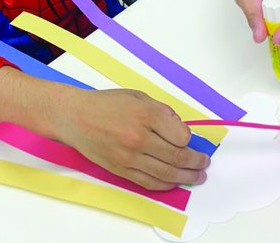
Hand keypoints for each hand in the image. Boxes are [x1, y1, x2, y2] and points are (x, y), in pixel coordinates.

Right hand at [55, 88, 209, 190]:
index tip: (189, 138)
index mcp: (145, 115)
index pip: (181, 135)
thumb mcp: (137, 96)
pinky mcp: (121, 170)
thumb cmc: (104, 104)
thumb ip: (162, 111)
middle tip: (204, 162)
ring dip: (186, 177)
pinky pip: (149, 182)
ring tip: (197, 176)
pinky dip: (165, 184)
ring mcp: (129, 157)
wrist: (75, 117)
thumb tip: (181, 127)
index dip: (190, 138)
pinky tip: (174, 181)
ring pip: (166, 174)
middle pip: (178, 157)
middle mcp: (138, 138)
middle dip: (196, 162)